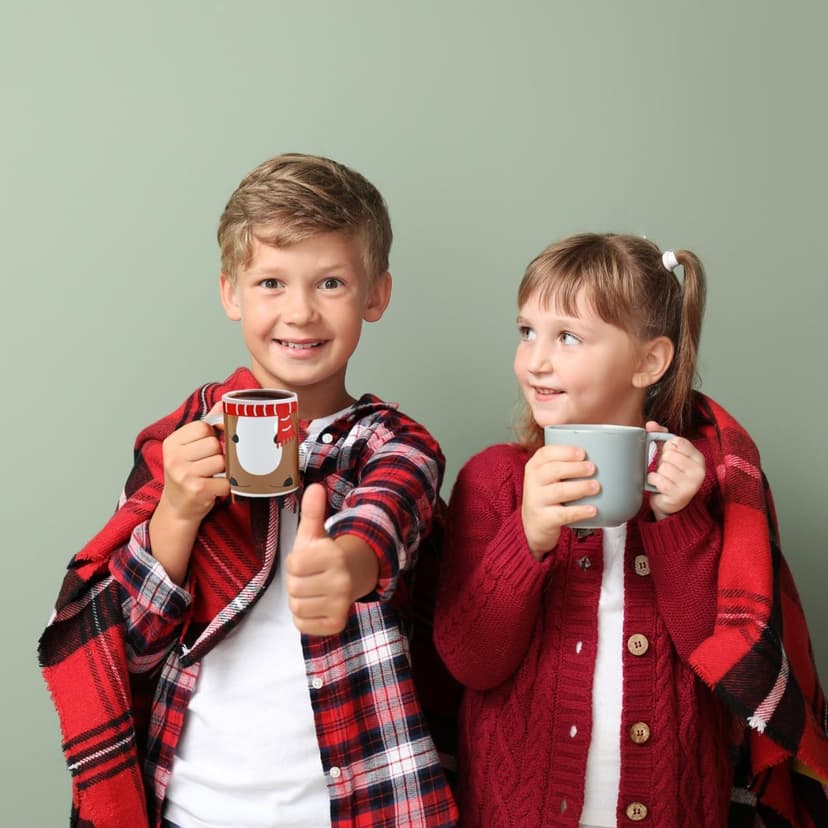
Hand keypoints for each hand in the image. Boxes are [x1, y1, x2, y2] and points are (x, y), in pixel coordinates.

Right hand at [149, 404, 229, 583]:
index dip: (212, 437)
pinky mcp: (197, 489)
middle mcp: (174, 457)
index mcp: (171, 443)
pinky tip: (216, 488)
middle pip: (214, 444)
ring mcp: (184, 474)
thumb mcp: (189, 449)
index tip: (206, 449)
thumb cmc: (187, 475)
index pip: (203, 427)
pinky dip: (227, 485)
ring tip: (212, 477)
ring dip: (224, 470)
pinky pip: (226, 480)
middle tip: (209, 467)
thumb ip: (206, 426)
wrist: (178, 510)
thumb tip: (224, 403)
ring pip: (222, 460)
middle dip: (218, 455)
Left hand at [285, 484, 378, 635]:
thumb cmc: (328, 554)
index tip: (309, 559)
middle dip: (297, 581)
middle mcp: (341, 582)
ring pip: (296, 607)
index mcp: (334, 556)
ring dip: (300, 599)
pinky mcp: (336, 624)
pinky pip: (302, 625)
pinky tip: (315, 604)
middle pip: (293, 588)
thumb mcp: (317, 532)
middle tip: (311, 576)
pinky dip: (304, 617)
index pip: (293, 564)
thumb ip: (312, 511)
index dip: (296, 561)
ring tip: (313, 589)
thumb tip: (314, 487)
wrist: (355, 575)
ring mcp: (340, 605)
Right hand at [521, 444, 599, 559]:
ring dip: (580, 487)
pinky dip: (579, 511)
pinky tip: (592, 509)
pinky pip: (563, 514)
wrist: (532, 524)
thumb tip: (598, 455)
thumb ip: (564, 464)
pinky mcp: (543, 519)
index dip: (565, 452)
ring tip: (596, 486)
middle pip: (553, 470)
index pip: (546, 453)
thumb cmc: (547, 494)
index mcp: (534, 466)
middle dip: (575, 468)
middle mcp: (532, 482)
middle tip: (592, 468)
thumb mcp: (547, 476)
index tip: (582, 453)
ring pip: (559, 491)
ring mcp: (536, 501)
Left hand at [645, 421, 705, 520]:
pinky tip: (659, 486)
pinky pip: (659, 479)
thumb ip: (660, 436)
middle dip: (662, 462)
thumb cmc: (671, 475)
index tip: (670, 456)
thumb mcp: (668, 454)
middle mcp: (699, 470)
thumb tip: (650, 424)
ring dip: (658, 473)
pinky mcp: (680, 494)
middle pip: (669, 454)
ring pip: (663, 467)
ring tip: (664, 479)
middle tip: (667, 471)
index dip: (668, 448)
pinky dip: (654, 482)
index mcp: (698, 457)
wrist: (670, 503)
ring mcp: (691, 483)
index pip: (677, 441)